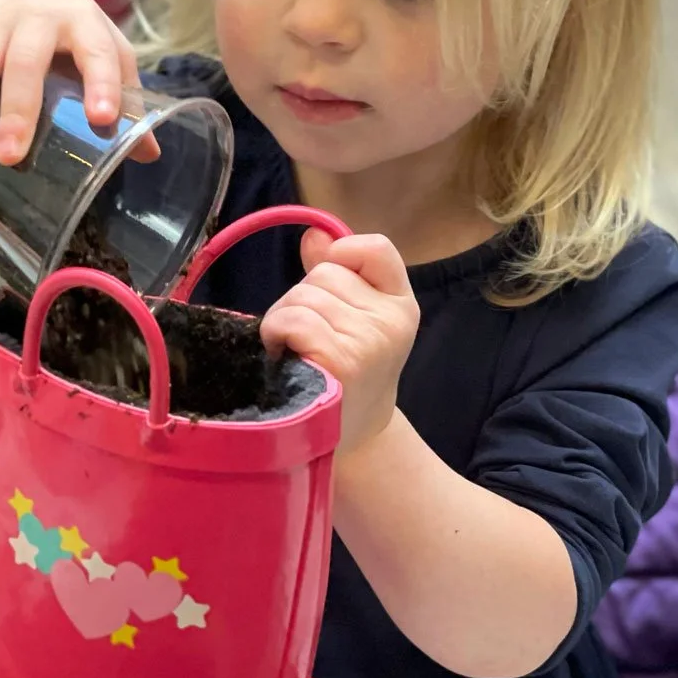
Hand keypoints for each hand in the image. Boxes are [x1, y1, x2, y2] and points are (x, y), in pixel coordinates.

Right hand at [0, 0, 138, 172]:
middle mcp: (34, 12)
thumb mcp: (104, 51)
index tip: (103, 119)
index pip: (97, 50)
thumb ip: (125, 96)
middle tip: (10, 158)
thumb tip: (148, 154)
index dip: (102, 83)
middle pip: (24, 61)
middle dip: (16, 111)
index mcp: (82, 20)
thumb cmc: (73, 33)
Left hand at [261, 231, 419, 452]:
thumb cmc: (346, 375)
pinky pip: (293, 320)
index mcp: (401, 304)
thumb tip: (313, 235)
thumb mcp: (353, 322)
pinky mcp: (343, 361)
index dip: (342, 254)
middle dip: (301, 297)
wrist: (351, 441)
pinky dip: (275, 332)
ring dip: (282, 318)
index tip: (327, 285)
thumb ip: (337, 275)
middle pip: (324, 272)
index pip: (376, 248)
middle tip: (303, 336)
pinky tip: (281, 355)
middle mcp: (392, 320)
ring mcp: (370, 341)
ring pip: (302, 295)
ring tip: (292, 349)